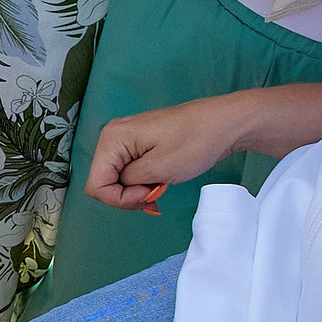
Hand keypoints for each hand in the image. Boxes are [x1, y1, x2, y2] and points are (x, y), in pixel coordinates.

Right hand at [86, 93, 251, 211]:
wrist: (225, 122)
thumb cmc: (196, 141)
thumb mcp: (158, 169)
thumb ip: (129, 183)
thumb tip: (121, 187)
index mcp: (112, 139)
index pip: (96, 185)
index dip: (119, 198)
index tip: (148, 194)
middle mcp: (113, 136)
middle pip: (103, 181)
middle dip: (127, 195)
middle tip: (155, 194)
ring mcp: (125, 138)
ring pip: (116, 178)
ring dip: (135, 190)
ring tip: (160, 188)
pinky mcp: (138, 142)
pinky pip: (128, 170)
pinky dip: (141, 182)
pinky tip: (158, 183)